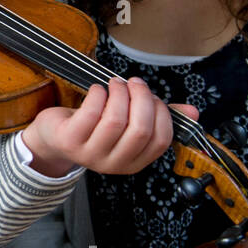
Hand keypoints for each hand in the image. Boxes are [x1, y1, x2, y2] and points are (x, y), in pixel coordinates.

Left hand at [20, 78, 187, 176]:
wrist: (55, 137)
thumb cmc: (95, 127)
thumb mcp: (128, 125)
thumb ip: (159, 118)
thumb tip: (193, 111)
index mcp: (134, 162)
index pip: (160, 140)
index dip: (161, 113)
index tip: (153, 97)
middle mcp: (114, 163)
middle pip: (140, 129)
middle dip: (141, 98)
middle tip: (134, 83)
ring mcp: (90, 154)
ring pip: (116, 120)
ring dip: (119, 94)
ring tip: (115, 84)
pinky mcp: (70, 140)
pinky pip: (91, 113)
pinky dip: (98, 94)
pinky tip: (98, 90)